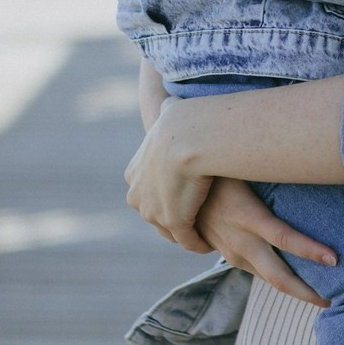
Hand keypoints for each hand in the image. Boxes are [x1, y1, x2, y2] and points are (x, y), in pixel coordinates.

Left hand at [125, 96, 216, 251]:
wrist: (187, 137)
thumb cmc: (182, 122)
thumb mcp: (168, 113)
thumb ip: (166, 111)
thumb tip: (170, 101)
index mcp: (134, 174)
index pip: (148, 190)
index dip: (165, 192)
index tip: (183, 190)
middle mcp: (138, 196)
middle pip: (155, 213)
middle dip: (172, 215)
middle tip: (194, 214)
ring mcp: (154, 212)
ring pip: (170, 229)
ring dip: (185, 232)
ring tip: (204, 231)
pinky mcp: (174, 223)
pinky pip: (187, 239)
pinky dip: (197, 243)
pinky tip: (209, 242)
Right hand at [196, 178, 336, 306]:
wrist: (180, 188)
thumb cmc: (224, 169)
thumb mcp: (247, 170)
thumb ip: (274, 175)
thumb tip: (310, 165)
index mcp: (247, 216)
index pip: (284, 239)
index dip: (311, 251)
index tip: (335, 259)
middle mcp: (240, 241)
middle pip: (279, 275)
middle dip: (307, 291)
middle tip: (334, 299)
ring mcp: (233, 252)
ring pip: (270, 279)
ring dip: (297, 289)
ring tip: (325, 294)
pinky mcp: (230, 255)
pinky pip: (259, 270)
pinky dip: (280, 278)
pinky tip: (299, 280)